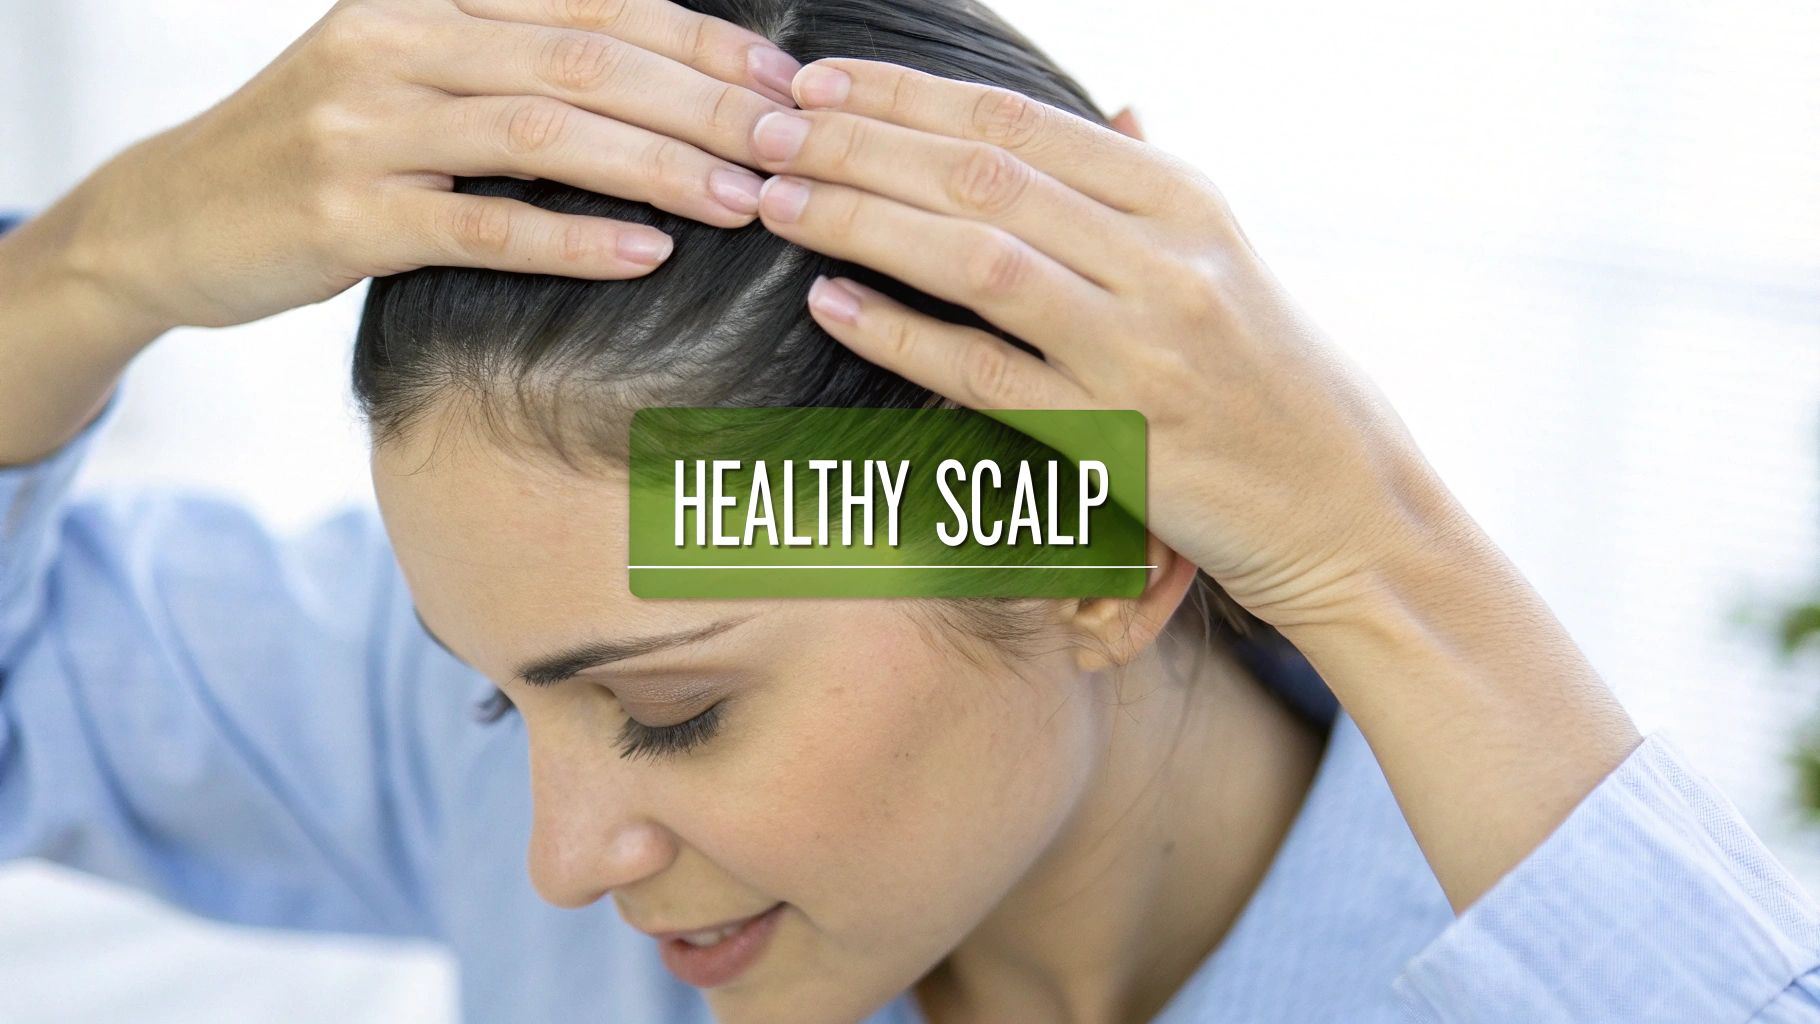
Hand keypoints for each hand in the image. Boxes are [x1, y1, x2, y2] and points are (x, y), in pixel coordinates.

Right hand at [60, 0, 804, 334]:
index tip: (784, 82)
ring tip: (746, 201)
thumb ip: (512, 60)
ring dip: (659, 166)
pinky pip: (479, 227)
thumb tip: (658, 76)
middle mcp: (394, 42)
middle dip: (703, 102)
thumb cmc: (321, 149)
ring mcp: (362, 127)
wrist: (170, 216)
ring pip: (542, 134)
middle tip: (791, 145)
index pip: (591, 3)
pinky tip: (646, 255)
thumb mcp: (406, 72)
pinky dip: (570, 241)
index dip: (699, 42)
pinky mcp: (343, 217)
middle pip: (585, 60)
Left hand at [747, 58, 1464, 632]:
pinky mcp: (1116, 440)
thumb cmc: (1271, 377)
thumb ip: (1151, 186)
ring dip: (864, 221)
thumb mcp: (1227, 259)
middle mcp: (1163, 259)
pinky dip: (903, 335)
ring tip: (779, 200)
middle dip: (859, 144)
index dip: (907, 94)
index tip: (822, 80)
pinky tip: (834, 305)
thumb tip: (1111, 109)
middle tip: (767, 129)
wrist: (1344, 504)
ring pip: (975, 259)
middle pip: (981, 175)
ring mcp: (1141, 349)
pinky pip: (986, 375)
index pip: (1017, 120)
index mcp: (1181, 199)